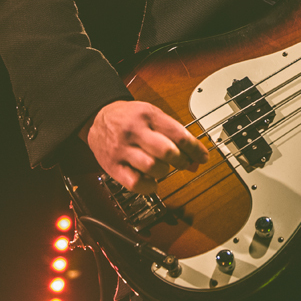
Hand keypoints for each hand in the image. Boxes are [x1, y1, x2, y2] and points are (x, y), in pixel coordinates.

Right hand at [84, 100, 208, 193]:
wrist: (97, 118)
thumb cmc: (129, 118)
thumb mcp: (151, 115)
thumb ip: (172, 133)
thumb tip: (196, 157)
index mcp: (147, 116)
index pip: (178, 134)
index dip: (195, 148)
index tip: (203, 157)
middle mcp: (134, 132)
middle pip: (167, 151)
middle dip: (181, 161)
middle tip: (184, 163)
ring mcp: (122, 150)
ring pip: (152, 167)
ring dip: (164, 171)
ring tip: (162, 168)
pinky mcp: (112, 166)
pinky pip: (135, 183)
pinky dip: (149, 186)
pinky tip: (151, 181)